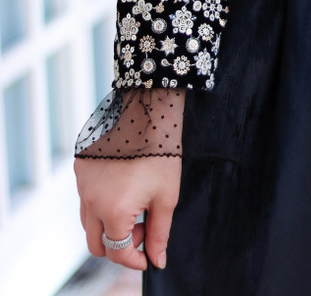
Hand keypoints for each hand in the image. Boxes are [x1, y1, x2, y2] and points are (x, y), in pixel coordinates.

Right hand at [74, 154, 181, 270]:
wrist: (147, 113)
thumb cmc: (161, 154)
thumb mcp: (166, 198)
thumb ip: (160, 234)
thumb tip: (157, 261)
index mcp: (113, 211)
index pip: (117, 252)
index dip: (134, 259)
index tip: (148, 256)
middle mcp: (90, 200)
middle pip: (96, 243)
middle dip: (118, 245)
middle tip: (142, 227)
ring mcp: (82, 183)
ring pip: (87, 221)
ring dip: (107, 224)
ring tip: (134, 204)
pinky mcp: (80, 167)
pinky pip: (84, 196)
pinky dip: (99, 201)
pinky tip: (122, 186)